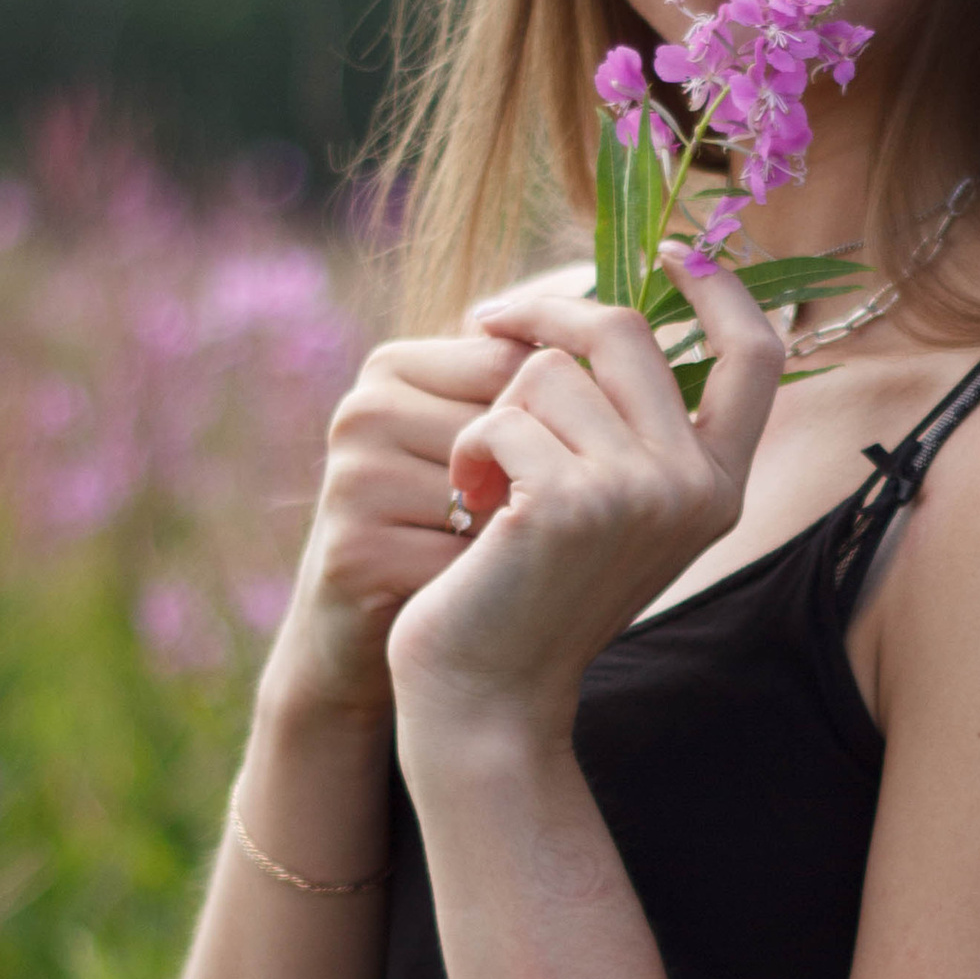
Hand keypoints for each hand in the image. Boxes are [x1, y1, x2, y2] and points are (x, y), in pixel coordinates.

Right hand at [262, 330, 528, 725]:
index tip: (536, 470)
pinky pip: (465, 555)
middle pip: (507, 425)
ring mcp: (353, 479)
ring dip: (513, 534)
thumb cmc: (447, 529)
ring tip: (486, 556)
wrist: (376, 638)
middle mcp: (363, 410)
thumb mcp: (475, 444)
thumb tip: (626, 340)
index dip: (552, 425)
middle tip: (511, 524)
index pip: (515, 363)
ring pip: (491, 493)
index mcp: (393, 367)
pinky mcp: (353, 550)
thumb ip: (525, 387)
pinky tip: (466, 594)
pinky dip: (486, 583)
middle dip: (530, 483)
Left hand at [385, 255, 782, 748]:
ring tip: (489, 483)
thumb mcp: (607, 503)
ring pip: (548, 374)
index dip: (718, 288)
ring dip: (497, 415)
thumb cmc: (533, 592)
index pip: (754, 356)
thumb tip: (604, 303)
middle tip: (487, 325)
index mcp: (721, 485)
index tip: (673, 250)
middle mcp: (697, 488)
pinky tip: (473, 510)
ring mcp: (640, 495)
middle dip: (544, 319)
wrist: (489, 695)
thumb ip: (631, 423)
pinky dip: (471, 453)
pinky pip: (503, 417)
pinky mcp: (571, 504)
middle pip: (624, 333)